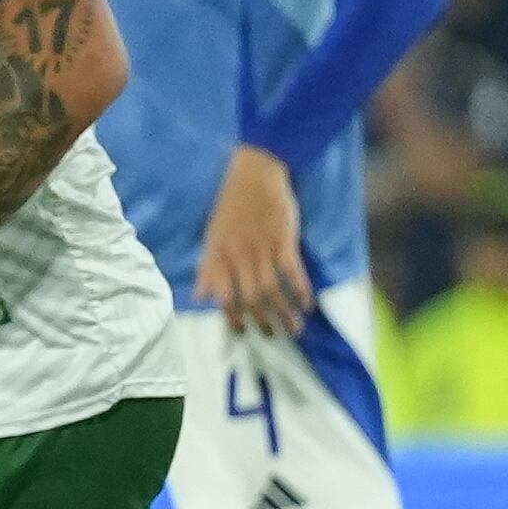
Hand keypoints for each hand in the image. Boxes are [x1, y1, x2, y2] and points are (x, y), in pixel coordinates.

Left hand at [193, 146, 311, 336]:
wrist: (254, 173)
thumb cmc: (232, 204)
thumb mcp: (212, 236)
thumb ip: (208, 268)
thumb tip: (200, 297)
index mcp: (219, 255)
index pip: (223, 295)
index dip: (233, 317)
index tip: (242, 332)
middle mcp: (238, 256)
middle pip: (250, 297)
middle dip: (263, 320)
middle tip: (273, 334)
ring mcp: (261, 248)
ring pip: (272, 289)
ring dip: (284, 312)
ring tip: (294, 328)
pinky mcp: (283, 240)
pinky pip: (292, 272)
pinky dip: (301, 290)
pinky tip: (308, 304)